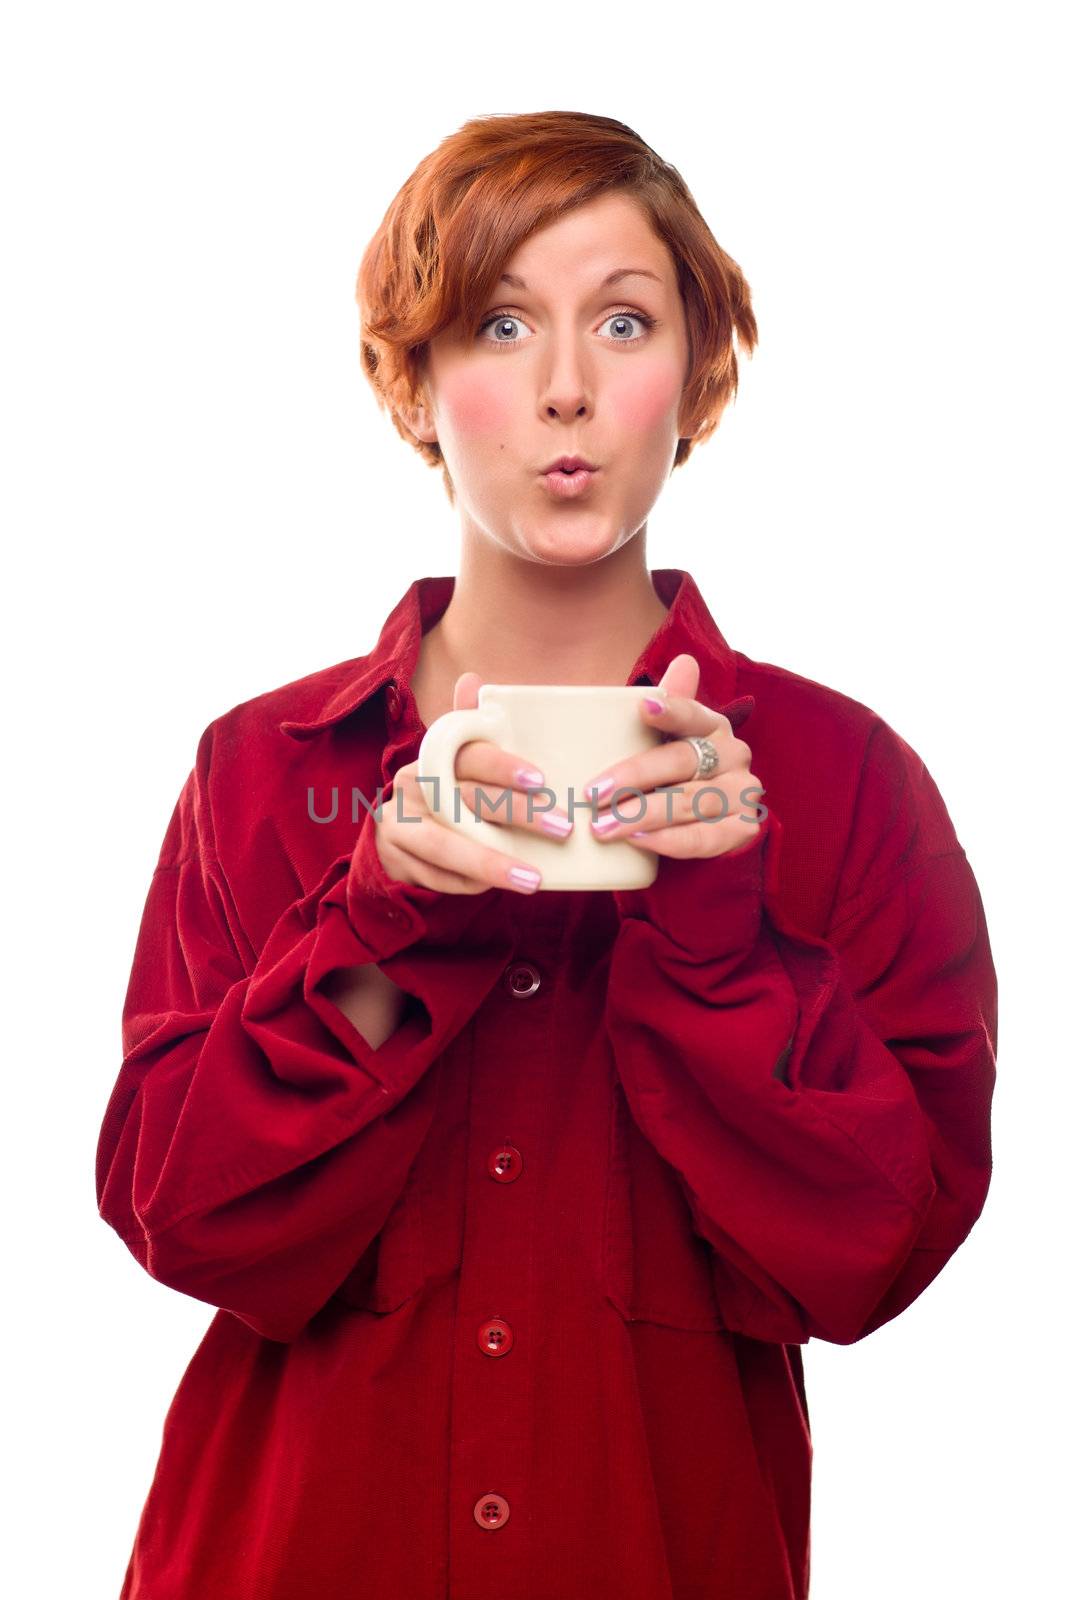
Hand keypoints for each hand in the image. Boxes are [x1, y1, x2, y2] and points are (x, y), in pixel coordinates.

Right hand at [363, 671, 571, 895]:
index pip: (468, 755)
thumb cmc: (444, 795)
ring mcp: (399, 824)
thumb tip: (472, 679)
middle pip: (466, 800)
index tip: (541, 781)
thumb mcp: (456, 763)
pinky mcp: (394, 859)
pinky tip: (500, 890)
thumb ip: (469, 726)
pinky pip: (437, 876)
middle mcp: (412, 786)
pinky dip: (469, 884)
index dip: (502, 766)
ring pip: (447, 845)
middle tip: (561, 829)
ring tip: (534, 880)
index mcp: (433, 756)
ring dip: (493, 863)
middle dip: (517, 815)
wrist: (393, 835)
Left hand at [583, 654, 764, 859]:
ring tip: (605, 826)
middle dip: (635, 777)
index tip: (643, 709)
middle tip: (593, 793)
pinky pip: (704, 837)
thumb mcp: (664, 742)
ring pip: (691, 802)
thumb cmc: (672, 776)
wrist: (705, 825)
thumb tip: (685, 661)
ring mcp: (743, 793)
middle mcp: (734, 755)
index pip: (693, 714)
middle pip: (682, 761)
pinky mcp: (743, 830)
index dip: (671, 710)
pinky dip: (669, 840)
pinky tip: (637, 841)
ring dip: (644, 814)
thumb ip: (666, 709)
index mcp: (713, 726)